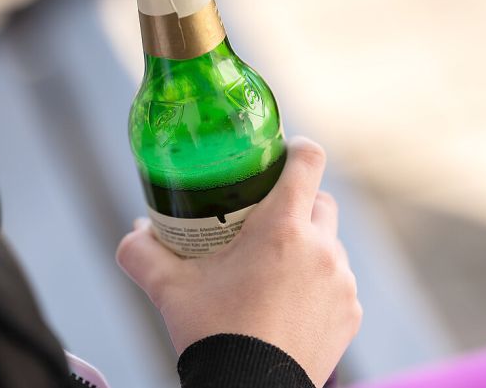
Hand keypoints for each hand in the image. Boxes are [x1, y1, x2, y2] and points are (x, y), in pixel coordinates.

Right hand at [116, 136, 361, 386]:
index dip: (295, 150)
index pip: (308, 160)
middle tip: (264, 221)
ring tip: (273, 271)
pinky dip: (318, 285)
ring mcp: (342, 282)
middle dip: (297, 203)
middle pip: (321, 200)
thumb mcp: (168, 289)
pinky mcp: (351, 313)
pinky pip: (338, 284)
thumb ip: (142, 251)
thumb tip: (134, 231)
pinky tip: (289, 304)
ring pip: (330, 244)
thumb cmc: (212, 334)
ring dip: (308, 247)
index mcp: (282, 228)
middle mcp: (322, 248)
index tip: (280, 156)